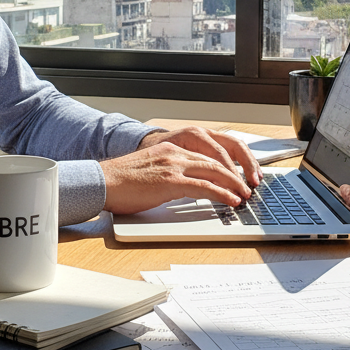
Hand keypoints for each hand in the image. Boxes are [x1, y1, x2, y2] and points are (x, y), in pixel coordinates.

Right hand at [100, 128, 259, 214]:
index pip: (206, 153)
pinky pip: (204, 187)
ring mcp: (173, 165)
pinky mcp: (171, 181)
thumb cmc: (120, 182)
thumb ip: (168, 174)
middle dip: (236, 174)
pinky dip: (222, 194)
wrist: (101, 182)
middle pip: (216, 160)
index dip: (225, 165)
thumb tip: (184, 187)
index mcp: (170, 148)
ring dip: (234, 184)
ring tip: (245, 195)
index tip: (236, 176)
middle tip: (248, 186)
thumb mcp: (149, 171)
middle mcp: (174, 152)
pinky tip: (232, 201)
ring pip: (214, 171)